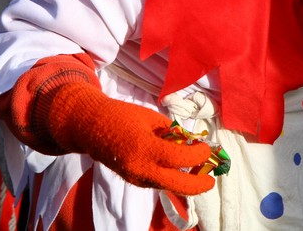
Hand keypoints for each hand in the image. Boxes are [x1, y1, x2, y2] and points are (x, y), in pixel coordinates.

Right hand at [45, 81, 215, 194]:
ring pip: (169, 187)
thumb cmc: (121, 115)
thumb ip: (170, 132)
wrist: (91, 127)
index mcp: (146, 148)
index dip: (199, 155)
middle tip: (211, 179)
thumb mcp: (150, 117)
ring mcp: (136, 178)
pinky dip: (172, 177)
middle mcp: (141, 168)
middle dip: (199, 185)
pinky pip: (158, 183)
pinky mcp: (134, 180)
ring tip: (198, 170)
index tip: (207, 147)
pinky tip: (179, 168)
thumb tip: (189, 142)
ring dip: (186, 182)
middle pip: (178, 186)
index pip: (181, 159)